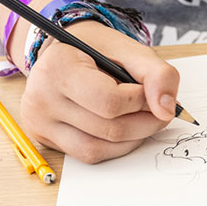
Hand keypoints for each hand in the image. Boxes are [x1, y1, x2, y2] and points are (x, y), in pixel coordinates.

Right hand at [20, 21, 179, 163]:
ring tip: (142, 119)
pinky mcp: (45, 139)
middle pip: (108, 129)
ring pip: (98, 149)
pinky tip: (124, 129)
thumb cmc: (98, 50)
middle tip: (158, 110)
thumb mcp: (132, 51)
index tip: (151, 93)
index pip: (110, 101)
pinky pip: (88, 155)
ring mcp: (39, 122)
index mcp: (58, 68)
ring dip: (132, 139)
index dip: (141, 101)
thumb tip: (167, 111)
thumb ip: (158, 75)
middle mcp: (41, 98)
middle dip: (145, 123)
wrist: (65, 53)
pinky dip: (114, 147)